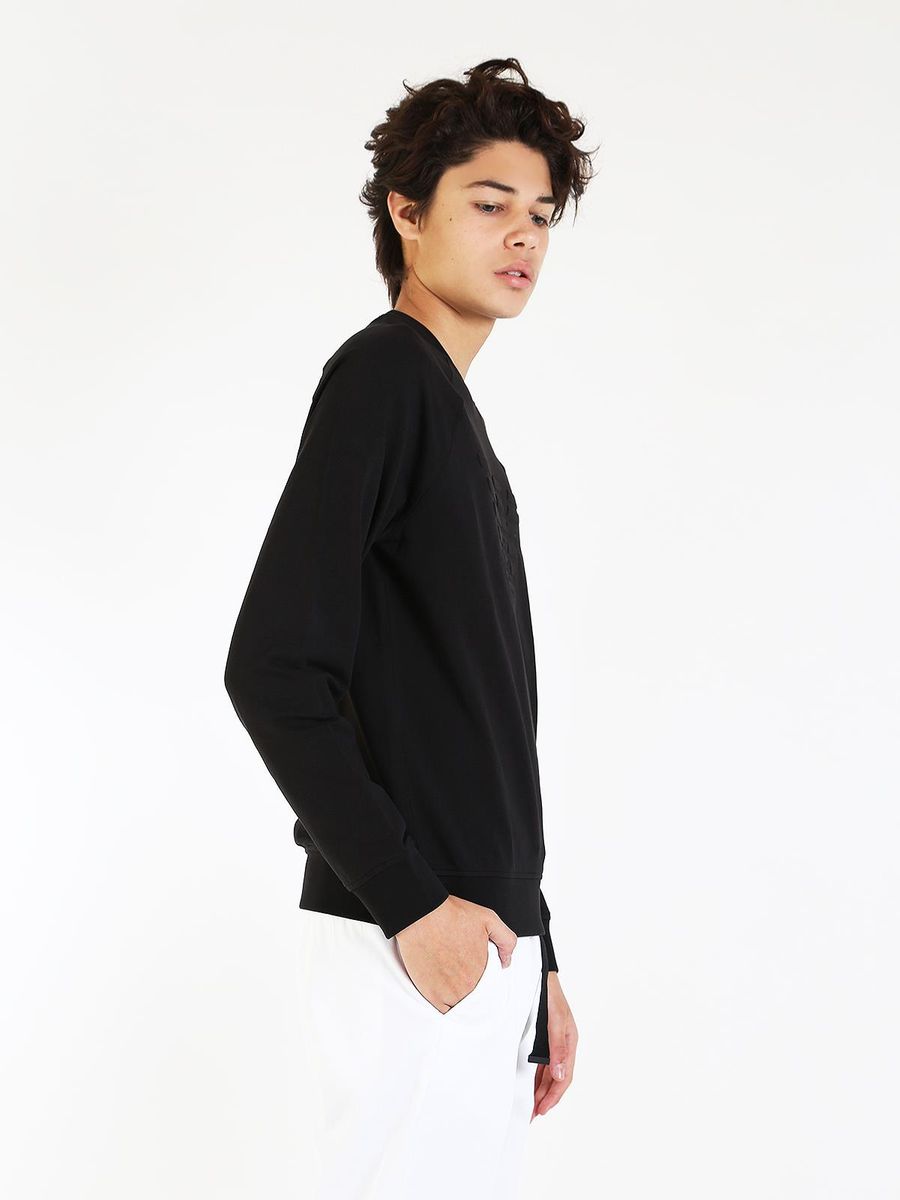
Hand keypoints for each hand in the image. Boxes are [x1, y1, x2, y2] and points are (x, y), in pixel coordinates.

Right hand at [395, 896, 516, 1012]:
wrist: (421, 915)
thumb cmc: (450, 915)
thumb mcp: (489, 919)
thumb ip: (506, 940)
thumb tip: (506, 961)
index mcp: (482, 971)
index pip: (489, 989)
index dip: (484, 983)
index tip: (477, 975)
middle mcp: (466, 985)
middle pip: (473, 997)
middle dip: (470, 989)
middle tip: (460, 974)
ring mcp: (447, 992)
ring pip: (458, 1005)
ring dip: (456, 997)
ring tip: (450, 980)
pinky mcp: (430, 994)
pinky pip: (442, 1010)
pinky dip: (443, 1004)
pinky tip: (442, 991)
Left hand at [531, 972, 576, 1119]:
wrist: (538, 974)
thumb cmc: (549, 994)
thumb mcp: (555, 1019)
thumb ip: (558, 1047)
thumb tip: (560, 1075)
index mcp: (570, 1042)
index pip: (564, 1077)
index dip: (554, 1095)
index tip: (541, 1109)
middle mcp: (562, 1045)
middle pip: (555, 1079)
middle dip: (546, 1098)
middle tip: (533, 1115)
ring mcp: (552, 1042)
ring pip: (547, 1073)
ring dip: (540, 1090)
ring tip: (530, 1107)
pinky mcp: (542, 1038)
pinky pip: (540, 1064)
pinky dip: (535, 1077)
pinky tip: (529, 1086)